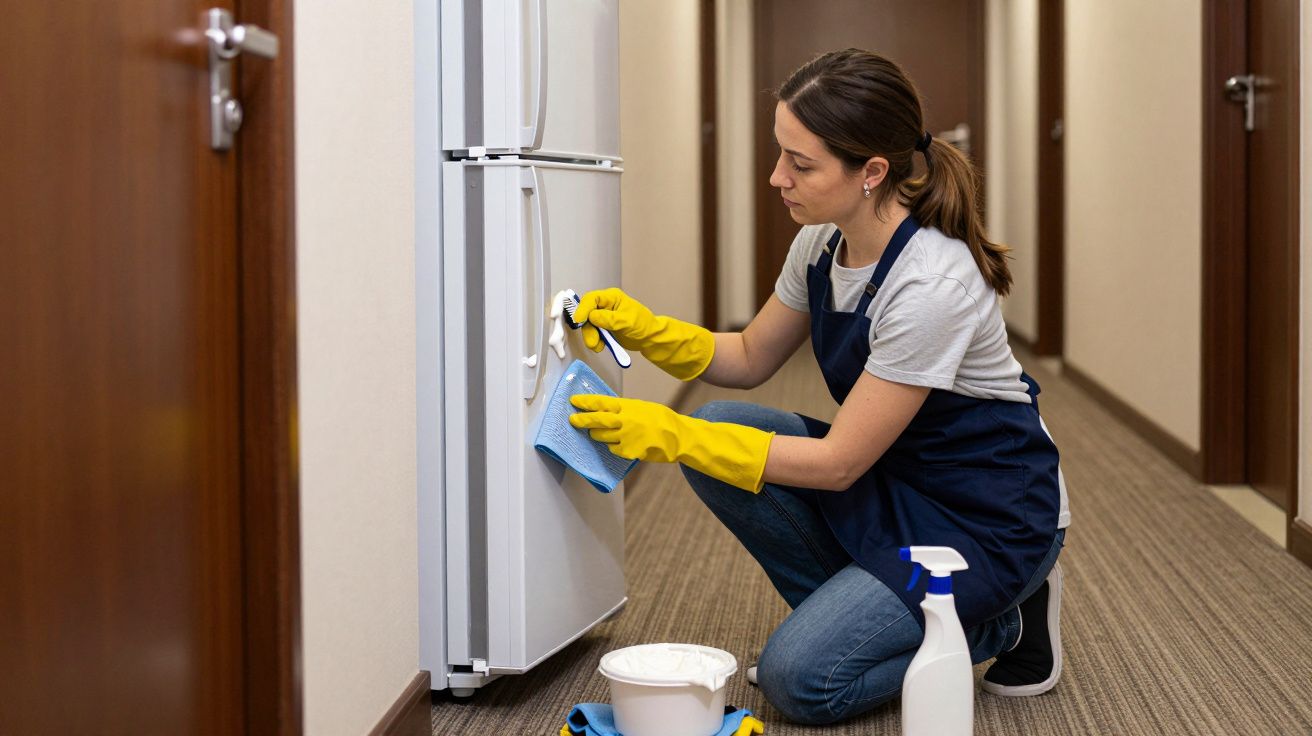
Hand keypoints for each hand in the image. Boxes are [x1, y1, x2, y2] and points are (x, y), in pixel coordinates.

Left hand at [568, 395, 683, 462]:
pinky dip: (613, 446)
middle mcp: (625, 420)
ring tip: (597, 432)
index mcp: (628, 406)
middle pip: (597, 420)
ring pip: (602, 436)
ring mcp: (626, 437)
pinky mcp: (629, 451)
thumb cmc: (661, 420)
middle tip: (573, 420)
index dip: (586, 402)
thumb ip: (624, 409)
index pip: (602, 402)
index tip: (574, 401)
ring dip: (597, 434)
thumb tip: (605, 410)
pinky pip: (613, 448)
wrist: (678, 437)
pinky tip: (621, 443)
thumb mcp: (642, 407)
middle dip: (582, 420)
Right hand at [571, 287, 658, 352]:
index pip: (592, 299)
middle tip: (593, 342)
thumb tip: (591, 317)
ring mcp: (603, 317)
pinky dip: (595, 342)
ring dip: (591, 337)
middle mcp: (605, 305)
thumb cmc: (643, 325)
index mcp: (611, 297)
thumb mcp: (626, 321)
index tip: (579, 321)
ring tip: (599, 346)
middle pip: (586, 314)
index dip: (583, 309)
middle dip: (588, 329)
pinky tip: (602, 346)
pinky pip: (593, 334)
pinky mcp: (603, 328)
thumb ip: (608, 319)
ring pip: (588, 326)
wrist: (649, 339)